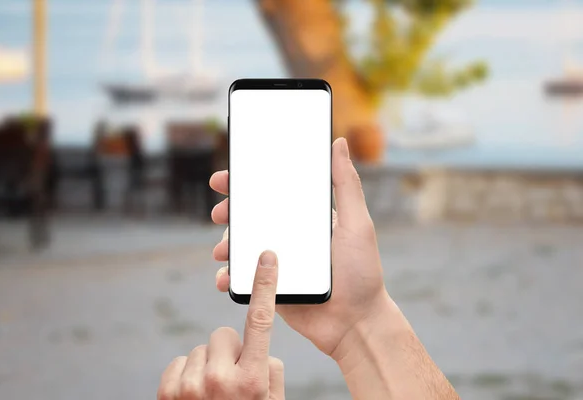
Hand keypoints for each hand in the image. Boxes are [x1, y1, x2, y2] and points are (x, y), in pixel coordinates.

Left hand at [157, 251, 284, 399]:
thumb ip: (270, 370)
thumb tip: (258, 350)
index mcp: (252, 380)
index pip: (261, 321)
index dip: (265, 285)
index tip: (266, 259)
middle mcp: (220, 379)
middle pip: (223, 335)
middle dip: (229, 352)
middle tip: (232, 380)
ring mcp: (191, 387)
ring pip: (200, 349)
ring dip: (207, 366)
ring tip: (212, 396)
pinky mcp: (168, 393)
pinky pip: (179, 362)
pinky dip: (187, 375)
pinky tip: (195, 398)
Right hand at [209, 137, 387, 357]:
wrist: (356, 324)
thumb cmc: (362, 273)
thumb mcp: (357, 224)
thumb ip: (346, 185)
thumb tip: (338, 143)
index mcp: (306, 219)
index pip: (273, 193)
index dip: (247, 183)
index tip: (226, 177)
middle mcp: (289, 237)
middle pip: (251, 218)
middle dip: (230, 213)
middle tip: (220, 213)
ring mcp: (278, 262)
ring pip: (242, 247)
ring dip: (225, 245)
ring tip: (222, 251)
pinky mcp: (270, 287)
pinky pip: (243, 278)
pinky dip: (229, 276)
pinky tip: (225, 277)